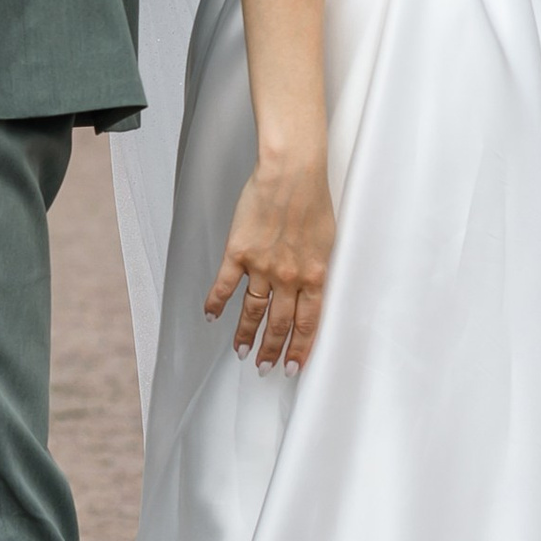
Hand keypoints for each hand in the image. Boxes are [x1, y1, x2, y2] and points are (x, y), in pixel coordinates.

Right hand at [208, 151, 334, 372]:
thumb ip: (319, 268)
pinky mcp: (239, 252)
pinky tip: (211, 317)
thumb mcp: (329, 240)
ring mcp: (262, 267)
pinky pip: (225, 286)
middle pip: (279, 324)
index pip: (307, 324)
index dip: (300, 349)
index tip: (293, 367)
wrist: (291, 173)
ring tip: (241, 352)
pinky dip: (216, 304)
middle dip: (272, 351)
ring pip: (253, 312)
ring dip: (245, 335)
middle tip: (265, 368)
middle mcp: (289, 278)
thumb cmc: (313, 198)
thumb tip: (314, 289)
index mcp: (314, 276)